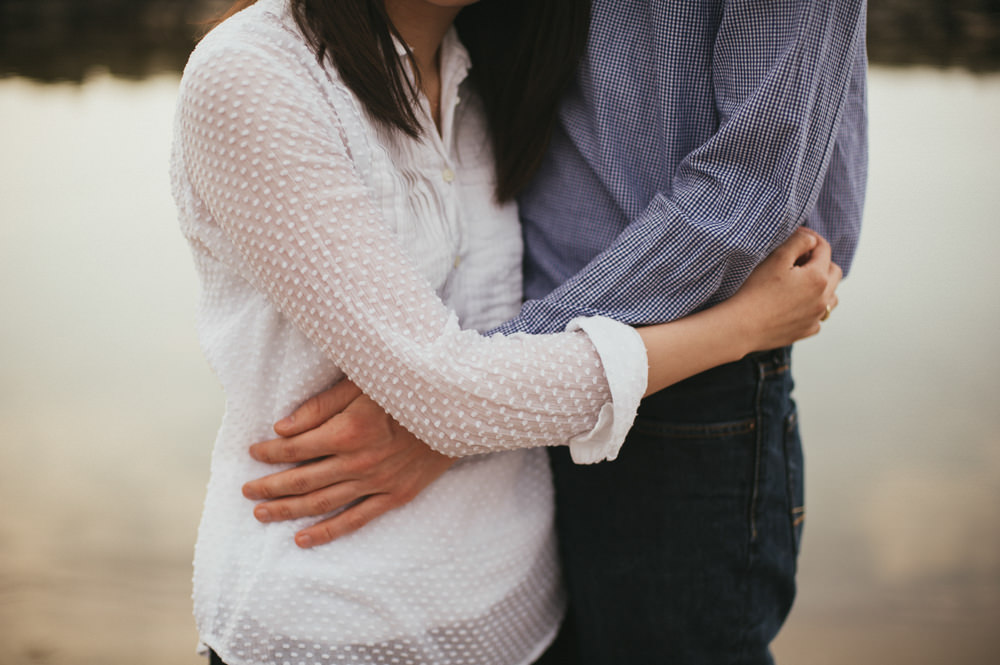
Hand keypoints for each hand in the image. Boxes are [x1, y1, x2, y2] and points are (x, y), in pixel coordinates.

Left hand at [241, 379, 454, 547]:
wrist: (456, 411)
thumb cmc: (407, 389)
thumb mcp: (361, 384)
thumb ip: (320, 406)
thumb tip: (282, 428)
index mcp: (347, 431)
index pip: (295, 447)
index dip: (268, 452)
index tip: (253, 453)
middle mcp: (357, 462)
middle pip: (301, 479)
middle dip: (269, 486)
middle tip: (247, 491)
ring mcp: (376, 483)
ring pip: (322, 503)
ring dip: (288, 510)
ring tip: (262, 514)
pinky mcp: (394, 496)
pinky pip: (355, 519)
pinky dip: (327, 531)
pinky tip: (303, 539)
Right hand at [731, 227, 840, 351]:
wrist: (741, 326)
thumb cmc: (755, 291)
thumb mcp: (776, 258)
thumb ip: (798, 242)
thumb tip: (811, 240)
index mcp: (818, 278)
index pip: (824, 249)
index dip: (811, 238)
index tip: (797, 235)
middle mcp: (823, 299)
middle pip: (834, 271)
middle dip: (821, 261)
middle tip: (799, 258)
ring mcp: (815, 317)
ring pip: (831, 296)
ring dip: (823, 286)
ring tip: (802, 282)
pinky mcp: (805, 331)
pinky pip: (818, 317)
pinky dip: (812, 308)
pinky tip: (796, 305)